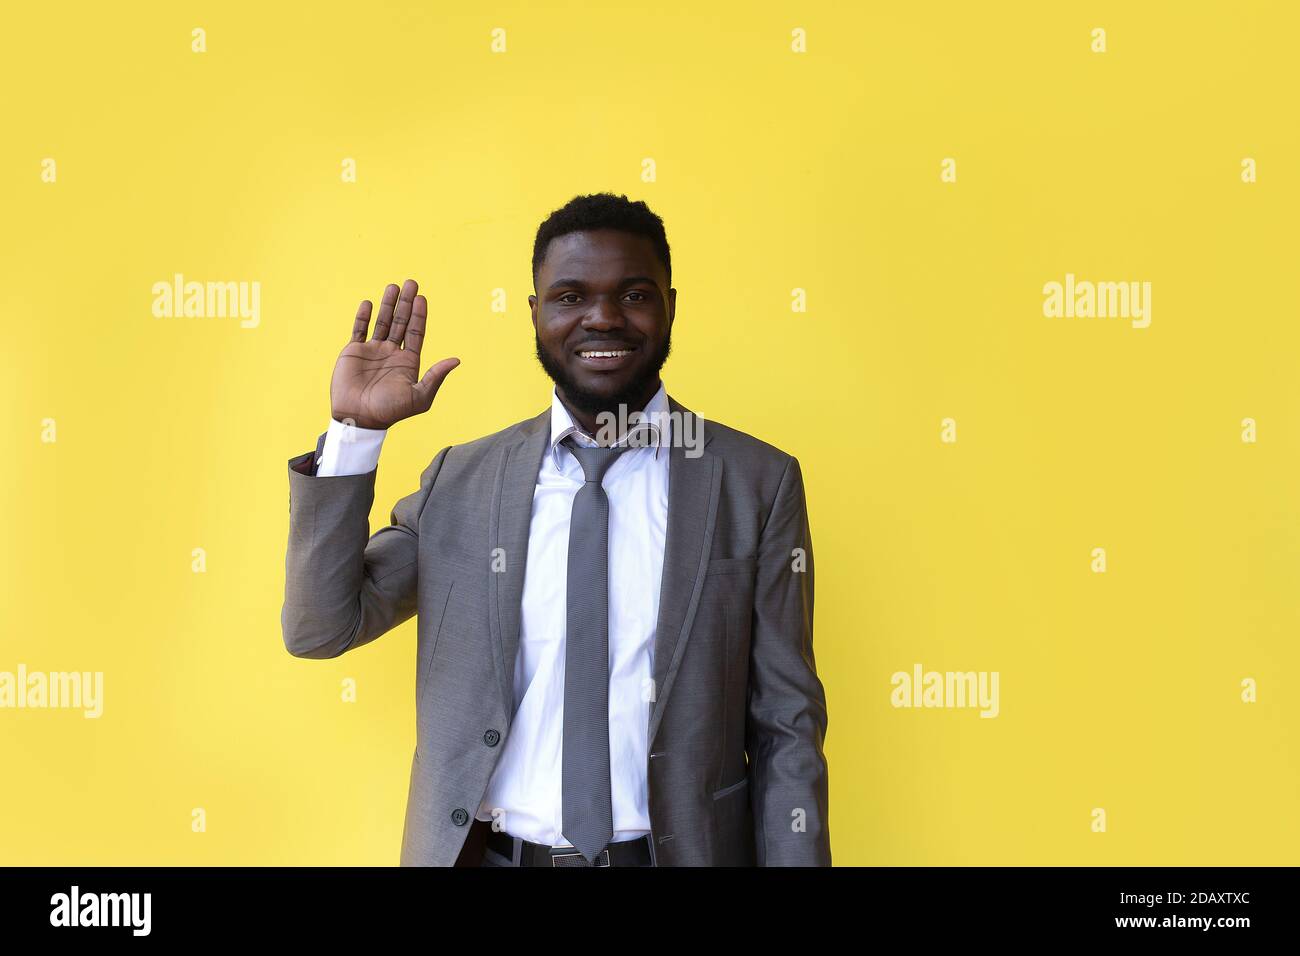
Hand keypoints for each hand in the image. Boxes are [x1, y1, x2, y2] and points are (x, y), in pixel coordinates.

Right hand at [330, 279, 459, 429]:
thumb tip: (456, 360)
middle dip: (406, 303)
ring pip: (382, 321)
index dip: (419, 315)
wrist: (358, 417)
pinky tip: (369, 303)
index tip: (422, 297)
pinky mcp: (354, 351)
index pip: (416, 332)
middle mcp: (392, 353)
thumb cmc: (390, 411)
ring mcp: (373, 350)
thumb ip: (436, 376)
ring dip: (388, 304)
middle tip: (411, 282)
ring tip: (393, 286)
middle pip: (401, 322)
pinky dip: (364, 316)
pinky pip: (359, 329)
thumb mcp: (419, 396)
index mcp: (408, 362)